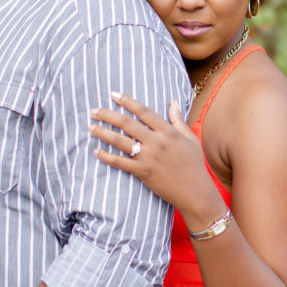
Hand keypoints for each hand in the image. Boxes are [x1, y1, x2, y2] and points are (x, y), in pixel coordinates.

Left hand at [90, 93, 225, 226]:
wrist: (195, 191)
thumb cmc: (194, 164)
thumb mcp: (190, 138)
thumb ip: (178, 120)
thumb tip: (173, 103)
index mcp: (168, 132)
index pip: (143, 111)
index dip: (127, 101)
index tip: (113, 95)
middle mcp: (157, 142)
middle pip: (127, 123)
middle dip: (107, 115)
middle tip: (93, 111)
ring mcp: (149, 157)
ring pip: (120, 141)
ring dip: (103, 133)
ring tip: (91, 128)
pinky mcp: (143, 172)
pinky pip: (120, 162)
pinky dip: (107, 157)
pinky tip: (96, 151)